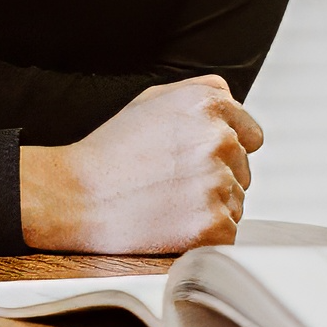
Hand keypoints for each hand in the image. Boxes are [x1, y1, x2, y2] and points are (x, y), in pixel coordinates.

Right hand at [22, 77, 261, 253]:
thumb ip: (201, 91)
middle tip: (169, 182)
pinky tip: (170, 223)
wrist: (74, 196)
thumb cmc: (111, 150)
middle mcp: (219, 139)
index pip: (251, 136)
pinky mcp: (212, 224)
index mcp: (208, 104)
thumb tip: (234, 103)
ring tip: (166, 201)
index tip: (192, 161)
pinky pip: (228, 233)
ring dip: (209, 207)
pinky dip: (204, 235)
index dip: (223, 152)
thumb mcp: (152, 99)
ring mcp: (217, 182)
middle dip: (215, 179)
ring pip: (236, 203)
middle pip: (243, 172)